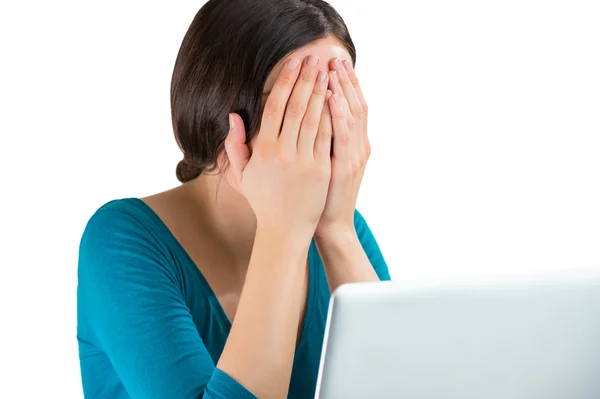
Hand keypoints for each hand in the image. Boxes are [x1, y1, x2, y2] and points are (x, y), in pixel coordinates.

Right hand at [225, 55, 332, 236]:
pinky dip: (332, 116)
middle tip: (314, 58)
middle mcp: (284, 152)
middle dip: (306, 79)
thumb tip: (233, 116)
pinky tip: (336, 99)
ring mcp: (305, 161)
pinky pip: (328, 137)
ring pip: (314, 119)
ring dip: (321, 93)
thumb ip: (234, 145)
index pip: (274, 107)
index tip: (292, 63)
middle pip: (297, 107)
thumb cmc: (263, 201)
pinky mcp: (322, 170)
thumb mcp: (241, 175)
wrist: (285, 230)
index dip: (284, 82)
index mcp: (263, 150)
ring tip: (327, 72)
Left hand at [315, 58, 369, 236]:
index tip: (332, 64)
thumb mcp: (326, 164)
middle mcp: (358, 146)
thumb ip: (323, 139)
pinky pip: (342, 135)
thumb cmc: (320, 195)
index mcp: (353, 144)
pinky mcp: (345, 166)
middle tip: (333, 58)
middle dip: (344, 80)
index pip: (351, 106)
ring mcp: (354, 155)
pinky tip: (332, 97)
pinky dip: (339, 114)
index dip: (343, 84)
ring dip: (342, 89)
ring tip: (332, 69)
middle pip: (355, 104)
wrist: (330, 225)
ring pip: (352, 114)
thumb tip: (314, 114)